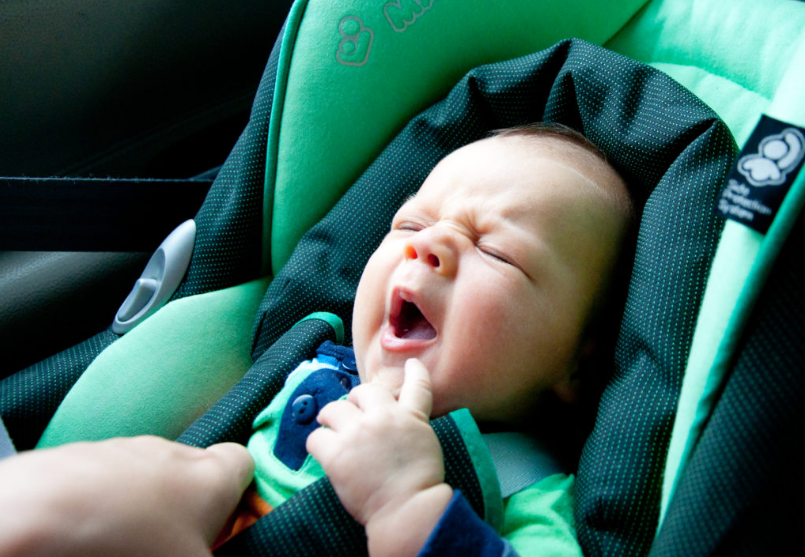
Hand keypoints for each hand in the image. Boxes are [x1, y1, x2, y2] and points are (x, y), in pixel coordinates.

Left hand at [0, 436, 253, 556]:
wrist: (35, 518)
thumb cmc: (130, 546)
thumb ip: (215, 556)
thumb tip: (209, 555)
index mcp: (211, 477)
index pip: (244, 461)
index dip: (241, 491)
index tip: (230, 524)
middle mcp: (172, 453)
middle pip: (191, 474)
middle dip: (185, 508)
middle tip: (173, 546)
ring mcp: (122, 451)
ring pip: (144, 478)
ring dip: (141, 507)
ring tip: (121, 545)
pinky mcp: (78, 456)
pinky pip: (102, 480)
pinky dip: (99, 504)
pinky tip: (84, 537)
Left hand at [307, 359, 452, 556]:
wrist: (408, 510)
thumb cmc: (419, 486)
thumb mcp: (425, 446)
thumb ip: (410, 427)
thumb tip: (392, 423)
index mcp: (411, 417)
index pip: (417, 385)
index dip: (414, 371)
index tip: (411, 364)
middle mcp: (383, 418)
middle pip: (363, 391)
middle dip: (357, 401)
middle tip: (353, 416)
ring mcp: (358, 433)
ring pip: (333, 409)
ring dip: (332, 419)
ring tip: (332, 430)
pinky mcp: (337, 453)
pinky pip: (316, 438)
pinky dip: (318, 445)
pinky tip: (325, 453)